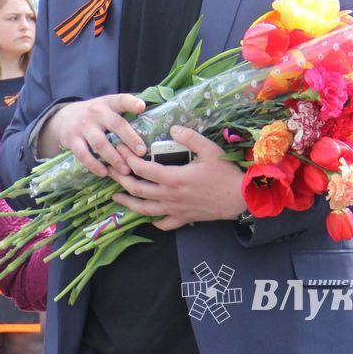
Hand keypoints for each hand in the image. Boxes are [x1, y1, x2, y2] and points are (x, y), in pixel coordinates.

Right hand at [40, 94, 146, 176]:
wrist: (64, 117)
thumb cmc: (95, 115)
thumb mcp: (107, 107)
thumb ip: (125, 112)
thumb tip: (156, 121)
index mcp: (108, 103)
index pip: (121, 100)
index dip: (131, 103)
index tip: (141, 107)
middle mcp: (96, 112)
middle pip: (115, 124)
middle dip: (129, 138)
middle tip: (141, 152)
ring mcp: (83, 126)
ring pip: (100, 143)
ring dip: (114, 158)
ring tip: (126, 170)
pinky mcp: (72, 140)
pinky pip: (83, 154)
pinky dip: (94, 165)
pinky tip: (104, 173)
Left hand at [109, 125, 246, 230]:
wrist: (242, 199)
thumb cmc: (226, 174)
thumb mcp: (210, 150)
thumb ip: (189, 137)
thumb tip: (172, 129)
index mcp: (173, 177)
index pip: (141, 169)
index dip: (127, 159)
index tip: (119, 150)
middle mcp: (170, 196)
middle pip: (137, 189)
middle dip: (120, 180)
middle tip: (110, 172)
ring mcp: (175, 209)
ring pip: (144, 209)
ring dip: (128, 203)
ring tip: (116, 196)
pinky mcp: (183, 218)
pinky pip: (163, 223)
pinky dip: (153, 221)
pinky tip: (148, 217)